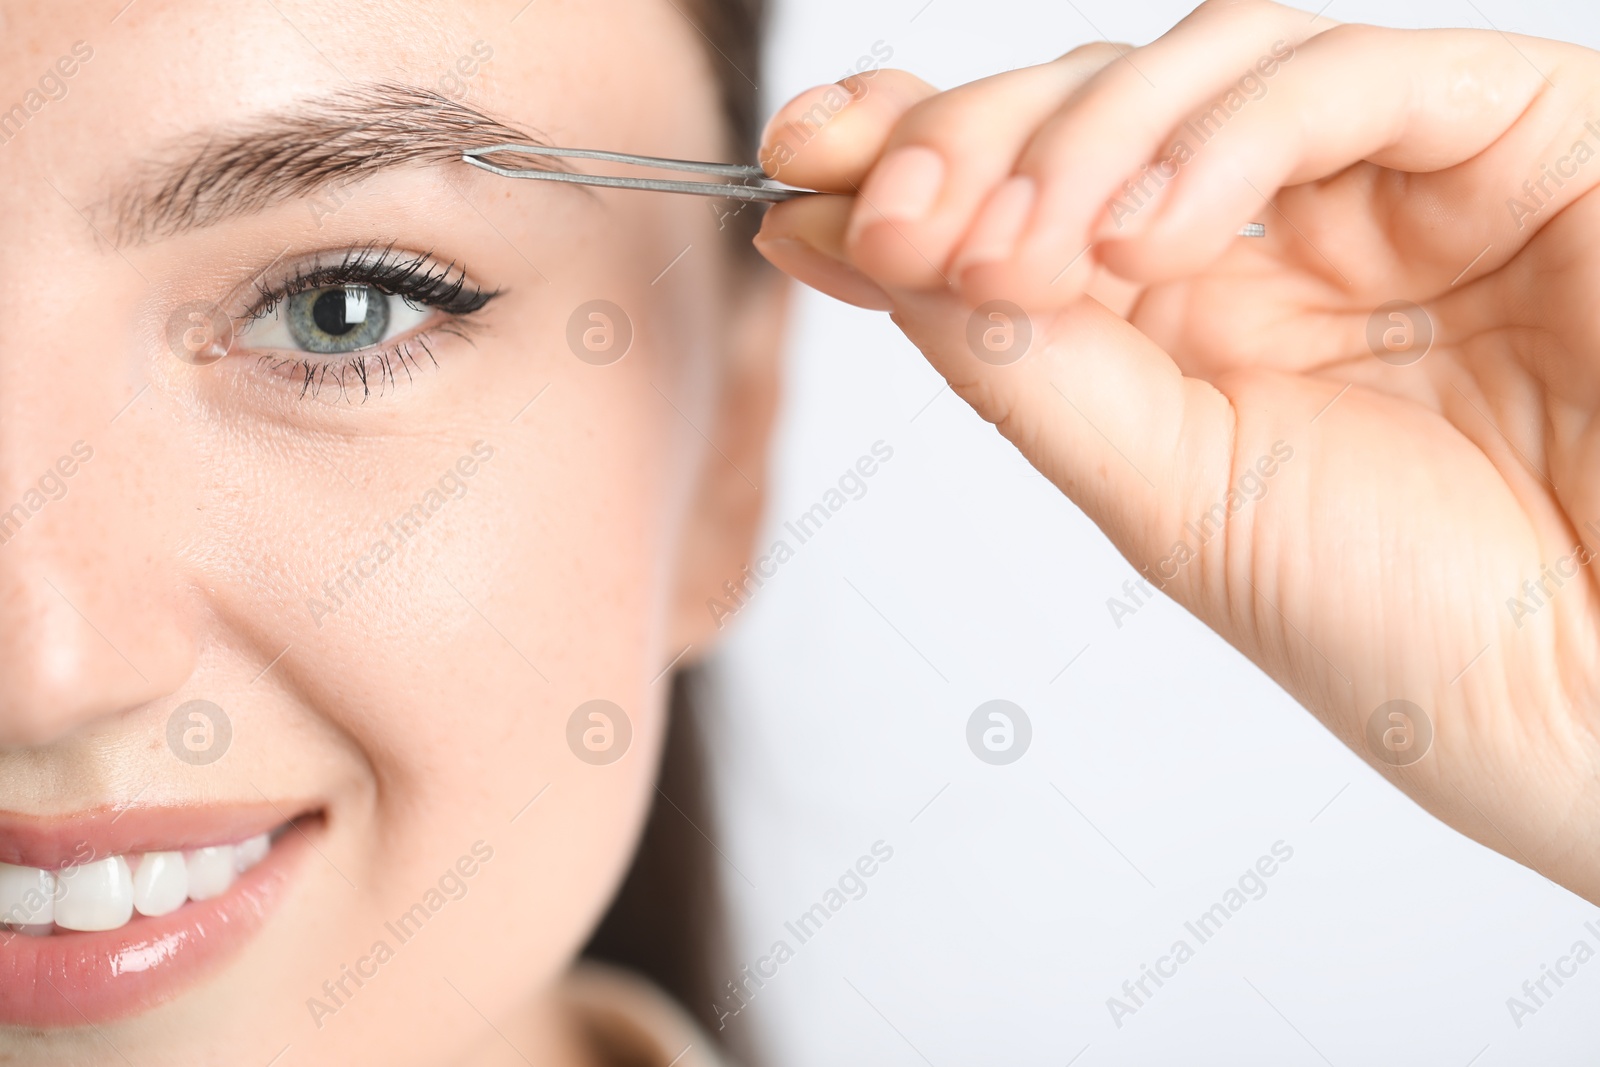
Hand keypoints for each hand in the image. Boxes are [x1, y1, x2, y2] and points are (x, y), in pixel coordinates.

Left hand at [756, 0, 1599, 902]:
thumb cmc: (1419, 635)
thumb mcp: (1170, 498)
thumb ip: (1029, 365)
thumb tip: (868, 254)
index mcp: (1195, 329)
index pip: (1029, 200)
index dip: (911, 167)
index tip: (797, 181)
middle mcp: (1282, 240)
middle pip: (1089, 112)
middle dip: (964, 144)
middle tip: (878, 210)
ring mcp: (1391, 183)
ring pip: (1196, 67)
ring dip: (1071, 145)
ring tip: (1005, 249)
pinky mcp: (1514, 137)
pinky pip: (1341, 81)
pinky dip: (1223, 138)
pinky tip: (1144, 234)